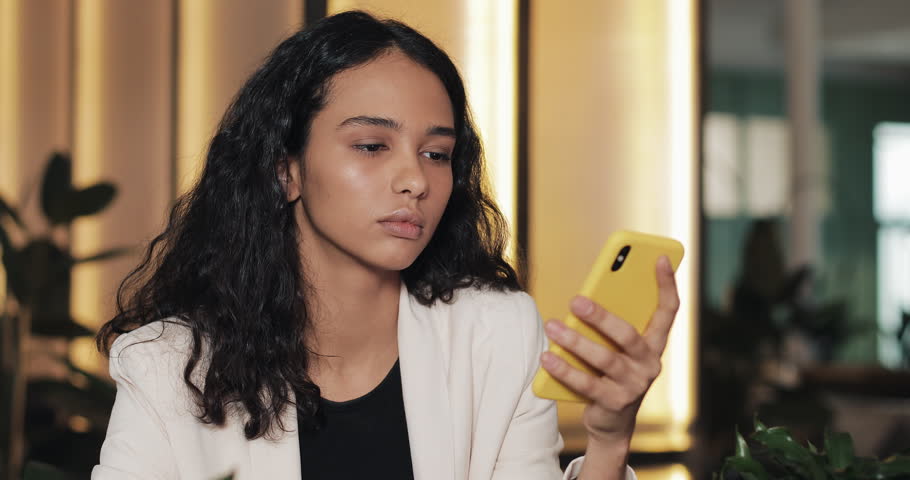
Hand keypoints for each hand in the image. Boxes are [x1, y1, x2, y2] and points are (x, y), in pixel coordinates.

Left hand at [540, 256, 679, 461]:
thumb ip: (609, 327)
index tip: (658, 258)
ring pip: (604, 358)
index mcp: (654, 345)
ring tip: (552, 325)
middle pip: (627, 335)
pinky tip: (547, 356)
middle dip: (601, 316)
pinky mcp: (614, 403)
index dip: (667, 284)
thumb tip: (582, 300)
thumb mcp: (617, 349)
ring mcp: (634, 386)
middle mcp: (650, 364)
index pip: (668, 311)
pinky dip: (564, 369)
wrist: (611, 423)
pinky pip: (586, 383)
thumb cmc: (610, 374)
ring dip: (575, 341)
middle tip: (575, 300)